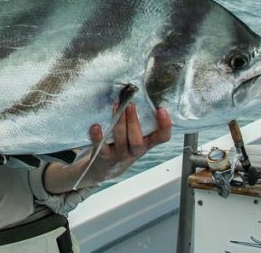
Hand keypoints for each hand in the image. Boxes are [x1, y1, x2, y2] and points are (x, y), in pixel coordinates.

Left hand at [43, 105, 171, 192]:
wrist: (105, 168)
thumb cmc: (123, 146)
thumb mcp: (135, 137)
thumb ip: (140, 122)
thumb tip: (138, 94)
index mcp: (146, 144)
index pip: (161, 138)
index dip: (164, 126)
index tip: (162, 110)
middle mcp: (134, 151)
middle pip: (137, 140)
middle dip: (133, 121)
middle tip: (130, 104)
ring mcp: (119, 155)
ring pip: (121, 141)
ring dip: (118, 123)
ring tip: (115, 106)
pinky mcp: (103, 156)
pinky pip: (101, 147)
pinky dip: (97, 136)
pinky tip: (96, 126)